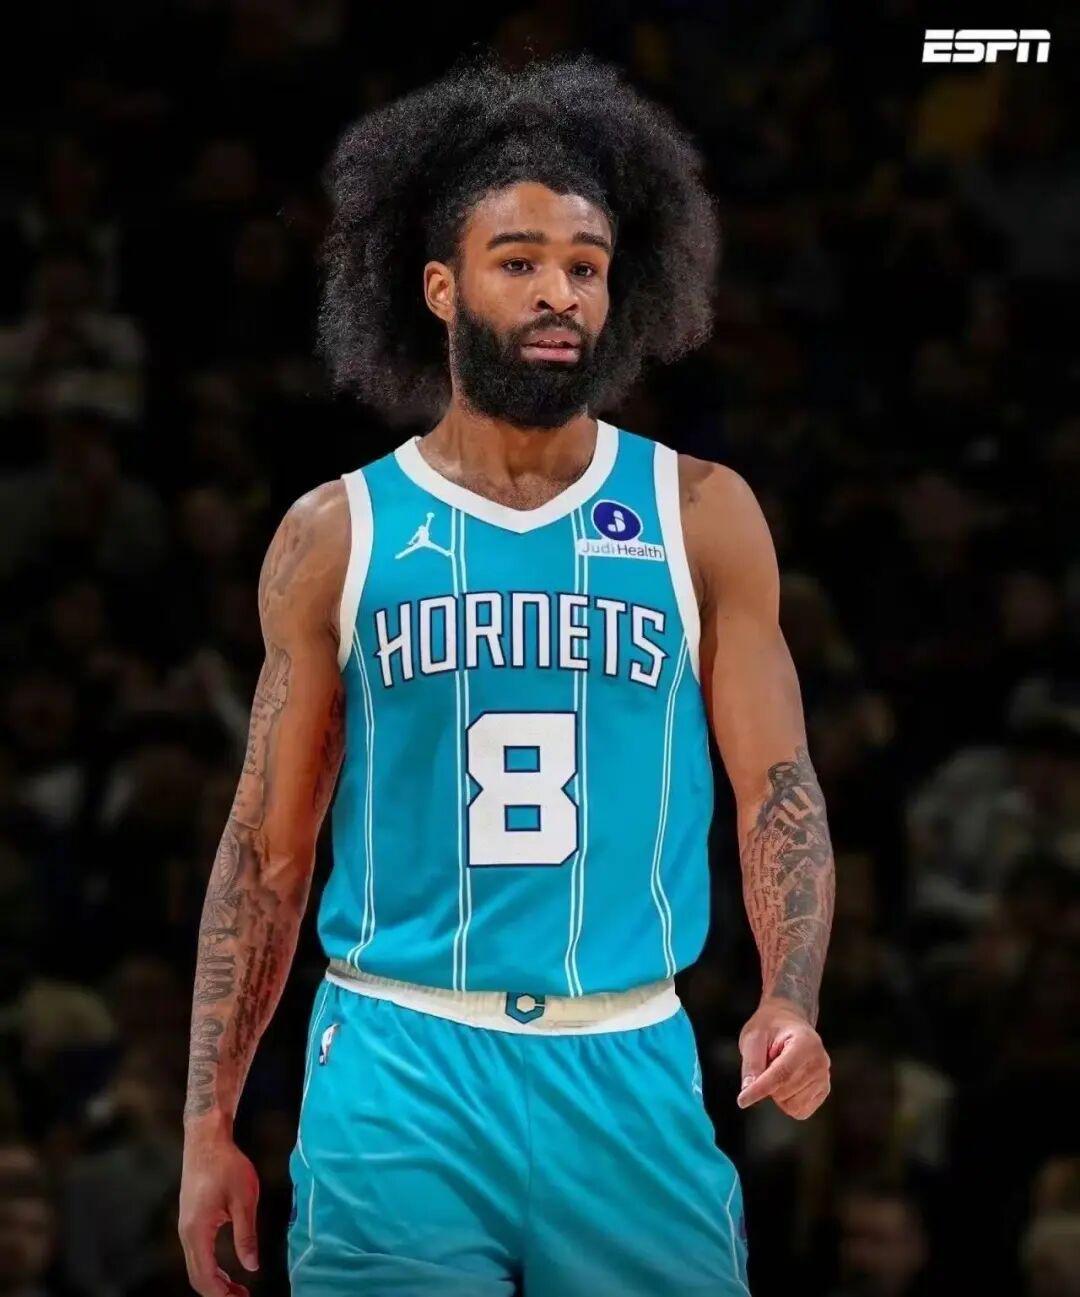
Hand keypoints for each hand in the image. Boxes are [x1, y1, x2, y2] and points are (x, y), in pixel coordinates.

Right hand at [179, 1126, 259, 1296]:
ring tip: (238, 1290)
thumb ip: (246, 1235)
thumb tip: (252, 1265)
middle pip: (197, 1276)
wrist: (206, 1140)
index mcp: (198, 1231)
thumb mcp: (244, 1199)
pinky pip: (196, 1254)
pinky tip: (227, 1271)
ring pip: (195, 1267)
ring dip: (214, 1282)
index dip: (223, 1294)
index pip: (206, 1276)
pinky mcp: (190, 1220)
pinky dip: (210, 1268)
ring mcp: (185, 1227)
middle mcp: (186, 1233)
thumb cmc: (227, 1165)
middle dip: (218, 1293)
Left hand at [736, 999, 829, 1119]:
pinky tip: (786, 1083)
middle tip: (767, 1063)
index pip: (782, 1074)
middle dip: (767, 1085)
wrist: (788, 1023)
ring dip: (777, 1094)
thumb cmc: (770, 1028)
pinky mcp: (823, 1091)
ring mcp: (824, 1078)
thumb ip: (752, 1062)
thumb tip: (748, 1088)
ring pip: (792, 1106)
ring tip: (777, 1071)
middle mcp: (820, 1062)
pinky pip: (800, 1111)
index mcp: (805, 1043)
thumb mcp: (753, 1036)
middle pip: (785, 1091)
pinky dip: (787, 1103)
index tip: (742, 1100)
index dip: (760, 1089)